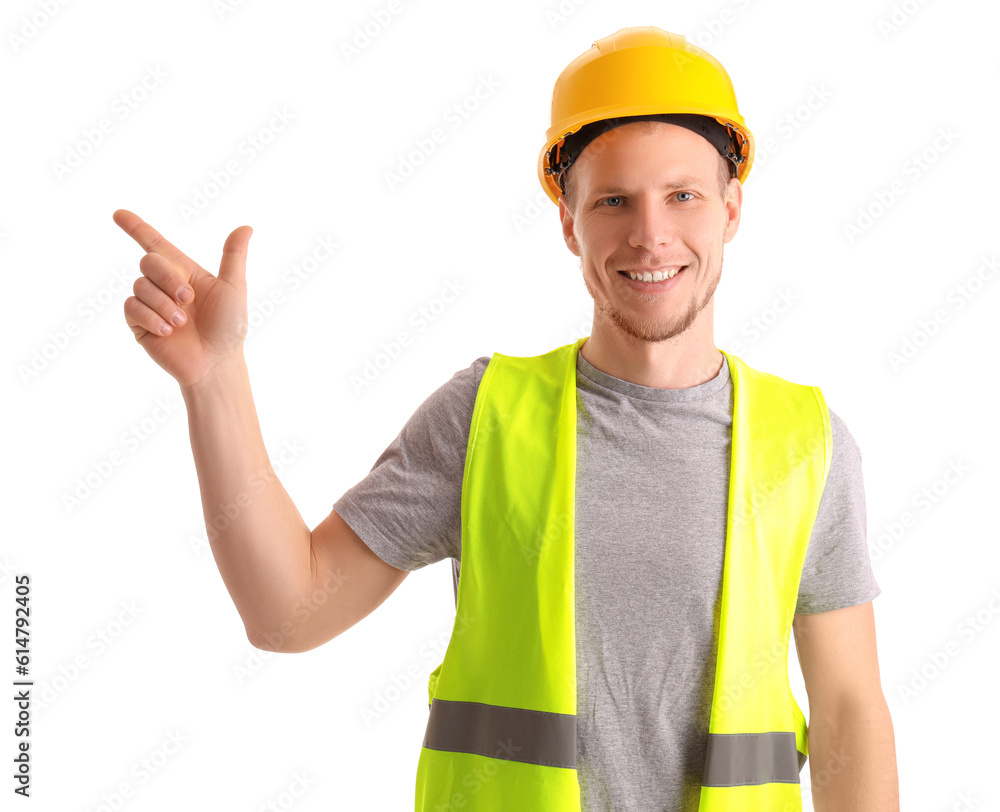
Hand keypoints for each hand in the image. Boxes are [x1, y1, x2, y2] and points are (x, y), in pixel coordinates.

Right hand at [116, 209, 252, 389]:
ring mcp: (150, 304)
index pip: (156, 244)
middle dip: (167, 278)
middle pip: (149, 262)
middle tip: (188, 299)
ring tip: (181, 323)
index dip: (136, 228)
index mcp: (185, 273)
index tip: (118, 214)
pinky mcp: (139, 324)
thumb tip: (246, 227)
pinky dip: (151, 317)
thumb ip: (233, 256)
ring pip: (140, 286)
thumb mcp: (234, 288)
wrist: (215, 363)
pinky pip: (132, 307)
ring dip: (164, 304)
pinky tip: (167, 331)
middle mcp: (165, 285)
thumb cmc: (229, 327)